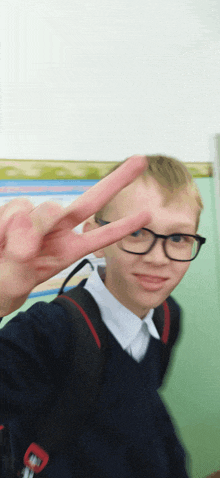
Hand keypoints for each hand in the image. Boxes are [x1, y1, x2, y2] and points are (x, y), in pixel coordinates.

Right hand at [0, 155, 150, 315]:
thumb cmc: (5, 282)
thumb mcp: (15, 279)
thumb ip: (23, 253)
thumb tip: (32, 217)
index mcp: (66, 250)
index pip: (99, 237)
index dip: (123, 226)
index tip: (147, 214)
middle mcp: (56, 230)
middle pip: (89, 201)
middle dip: (116, 182)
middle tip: (141, 160)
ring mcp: (36, 218)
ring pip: (38, 209)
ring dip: (21, 230)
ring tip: (6, 252)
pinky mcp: (15, 210)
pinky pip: (13, 209)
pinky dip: (4, 225)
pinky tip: (0, 239)